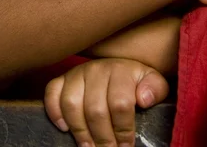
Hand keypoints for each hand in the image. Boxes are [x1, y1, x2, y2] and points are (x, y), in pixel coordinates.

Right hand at [44, 58, 168, 146]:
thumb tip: (143, 99)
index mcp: (120, 70)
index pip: (120, 104)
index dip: (123, 130)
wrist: (117, 67)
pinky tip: (64, 128)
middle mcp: (96, 69)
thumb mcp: (153, 82)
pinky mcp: (61, 79)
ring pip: (72, 103)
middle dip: (103, 138)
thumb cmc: (136, 81)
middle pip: (95, 109)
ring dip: (80, 131)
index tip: (126, 146)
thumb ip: (155, 89)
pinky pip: (51, 93)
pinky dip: (54, 111)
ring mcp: (76, 73)